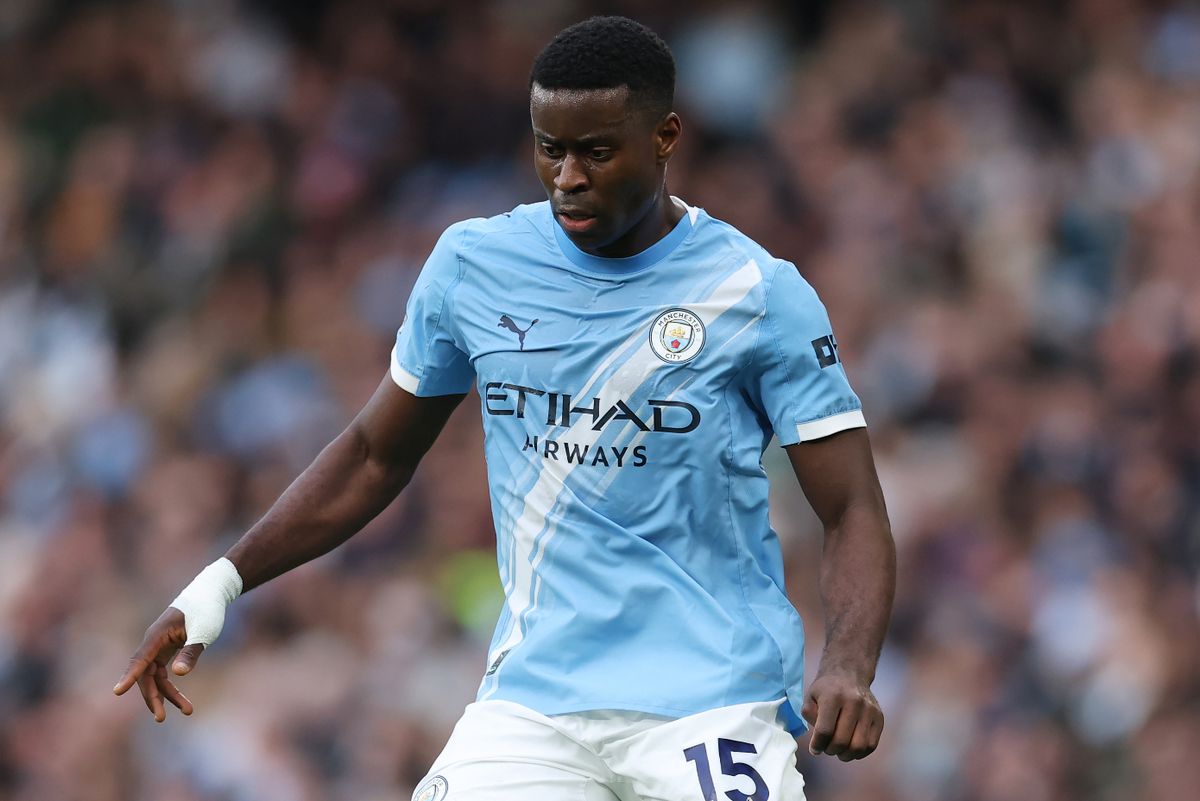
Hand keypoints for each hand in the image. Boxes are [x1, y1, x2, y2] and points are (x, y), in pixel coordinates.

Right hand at [112, 607, 204, 721]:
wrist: (210, 594)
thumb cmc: (207, 610)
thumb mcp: (203, 631)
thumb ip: (191, 652)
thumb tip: (177, 674)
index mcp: (157, 634)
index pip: (140, 659)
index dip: (130, 676)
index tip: (117, 692)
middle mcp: (153, 642)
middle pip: (146, 675)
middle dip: (153, 697)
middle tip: (161, 719)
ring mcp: (158, 648)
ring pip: (155, 678)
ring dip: (168, 695)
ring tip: (188, 711)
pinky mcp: (166, 651)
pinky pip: (163, 674)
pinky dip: (171, 687)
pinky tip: (182, 701)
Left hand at [800, 671, 883, 760]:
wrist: (849, 673)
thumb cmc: (826, 689)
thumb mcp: (810, 697)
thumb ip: (810, 717)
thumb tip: (818, 740)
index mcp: (833, 697)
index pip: (825, 730)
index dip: (818, 745)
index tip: (815, 749)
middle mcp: (854, 702)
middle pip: (841, 741)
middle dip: (830, 750)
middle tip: (827, 748)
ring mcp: (869, 710)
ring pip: (858, 746)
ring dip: (846, 755)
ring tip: (839, 751)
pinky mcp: (879, 718)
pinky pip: (871, 745)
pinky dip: (860, 753)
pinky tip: (851, 749)